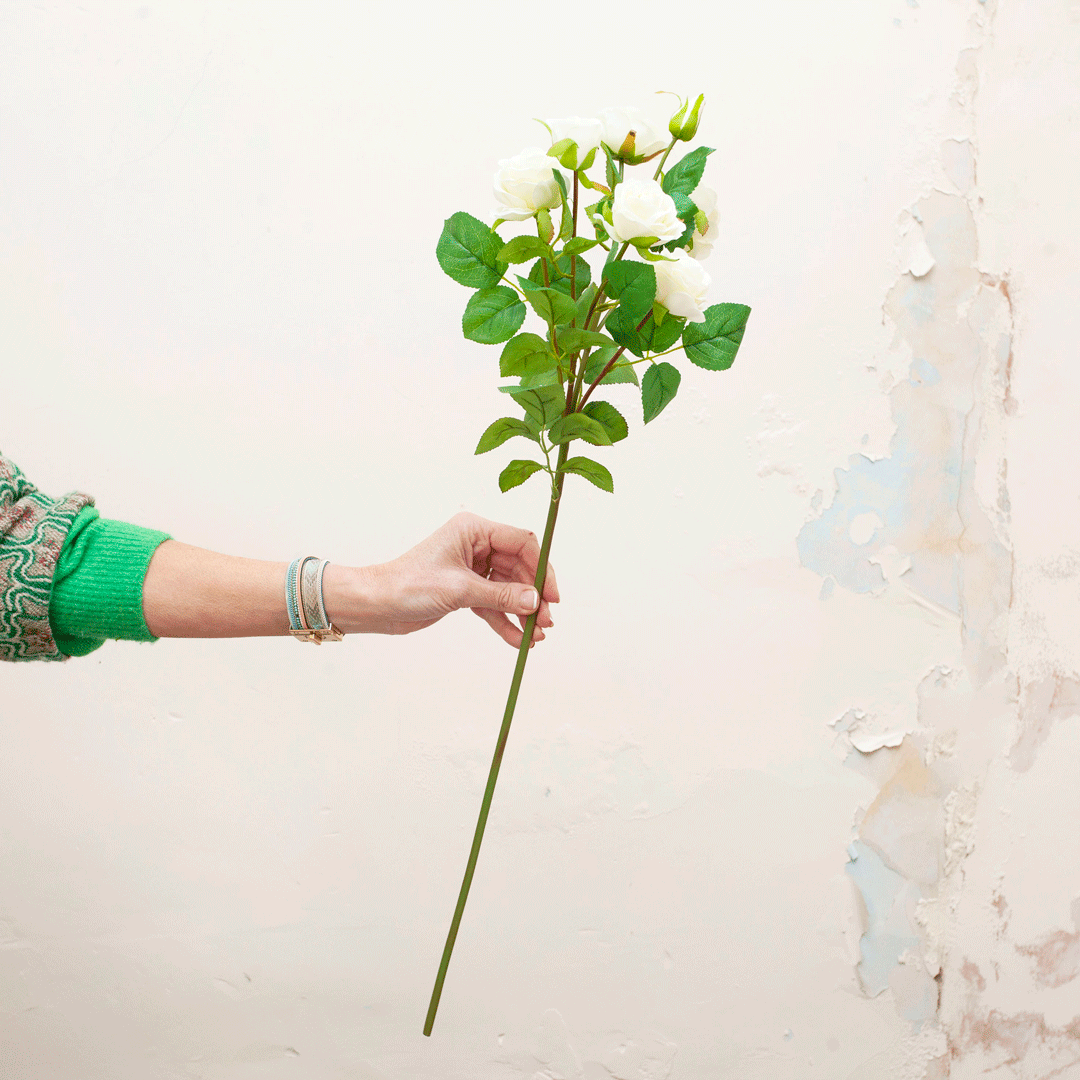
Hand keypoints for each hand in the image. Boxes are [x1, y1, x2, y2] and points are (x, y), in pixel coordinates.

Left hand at [328, 511, 559, 647]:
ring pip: (509, 589)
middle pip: (520, 568)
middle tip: (546, 622)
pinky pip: (494, 604)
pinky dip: (505, 621)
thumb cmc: (409, 584)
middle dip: (534, 597)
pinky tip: (518, 640)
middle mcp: (476, 545)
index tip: (552, 596)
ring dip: (522, 613)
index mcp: (474, 530)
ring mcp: (472, 568)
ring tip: (535, 636)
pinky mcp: (466, 590)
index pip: (522, 542)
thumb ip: (501, 595)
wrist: (377, 604)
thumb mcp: (460, 590)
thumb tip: (536, 601)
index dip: (542, 568)